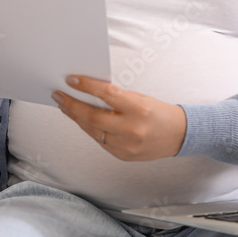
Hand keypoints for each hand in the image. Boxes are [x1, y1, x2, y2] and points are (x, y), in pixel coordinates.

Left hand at [53, 76, 186, 161]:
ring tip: (65, 106)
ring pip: (92, 131)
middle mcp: (131, 129)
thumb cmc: (159, 112)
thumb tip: (89, 92)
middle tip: (59, 95)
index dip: (87, 86)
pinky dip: (90, 129)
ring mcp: (126, 146)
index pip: (107, 94)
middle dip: (72, 105)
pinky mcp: (122, 156)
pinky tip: (82, 120)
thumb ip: (116, 98)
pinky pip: (100, 141)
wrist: (178, 135)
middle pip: (93, 117)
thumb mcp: (140, 99)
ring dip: (76, 118)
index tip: (71, 80)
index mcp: (138, 109)